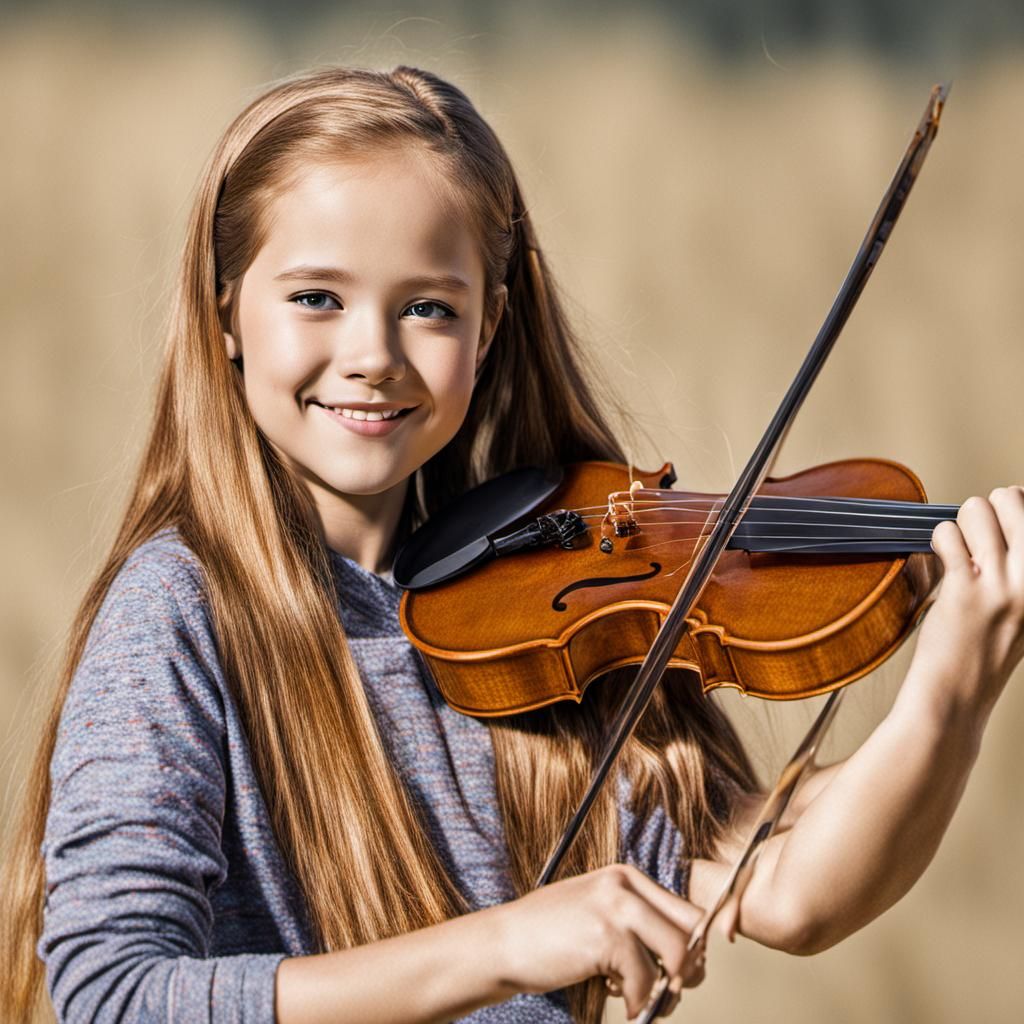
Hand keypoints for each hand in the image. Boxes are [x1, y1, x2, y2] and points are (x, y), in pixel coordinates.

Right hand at [493, 863, 705, 1019]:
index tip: (685, 975)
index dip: (695, 947)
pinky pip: (645, 981)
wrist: (502, 942)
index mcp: (626, 877)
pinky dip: (638, 1003)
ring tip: (640, 1003)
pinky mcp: (606, 937)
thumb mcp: (594, 913)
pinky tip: (621, 1005)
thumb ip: (632, 922)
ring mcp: (617, 908)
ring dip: (665, 992)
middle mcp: (625, 886)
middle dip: (689, 968)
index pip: (686, 910)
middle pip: (691, 930)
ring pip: (676, 957)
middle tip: (670, 992)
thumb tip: (682, 957)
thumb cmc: (545, 935)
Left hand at [910, 485, 1023, 720]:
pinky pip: (947, 534)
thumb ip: (1021, 563)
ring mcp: (1002, 582)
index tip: (1004, 537)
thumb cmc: (985, 648)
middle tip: (979, 543)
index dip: (1014, 513)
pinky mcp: (965, 588)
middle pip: (1010, 497)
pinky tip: (944, 563)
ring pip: (975, 509)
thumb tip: (1009, 500)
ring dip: (959, 527)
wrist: (958, 694)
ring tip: (961, 556)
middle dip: (987, 510)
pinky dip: (940, 541)